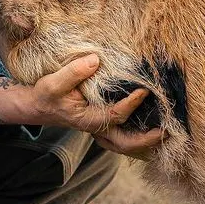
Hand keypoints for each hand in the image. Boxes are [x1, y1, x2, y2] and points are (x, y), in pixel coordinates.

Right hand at [0, 54, 164, 158]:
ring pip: (126, 143)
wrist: (38, 105)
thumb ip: (73, 72)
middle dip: (147, 140)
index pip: (116, 115)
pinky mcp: (102, 122)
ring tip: (165, 131)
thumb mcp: (53, 83)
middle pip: (125, 143)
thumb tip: (96, 60)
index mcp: (87, 120)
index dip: (131, 104)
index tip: (144, 91)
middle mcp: (96, 128)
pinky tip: (151, 121)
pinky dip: (138, 132)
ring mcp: (100, 128)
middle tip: (167, 130)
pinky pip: (123, 134)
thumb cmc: (46, 95)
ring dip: (145, 140)